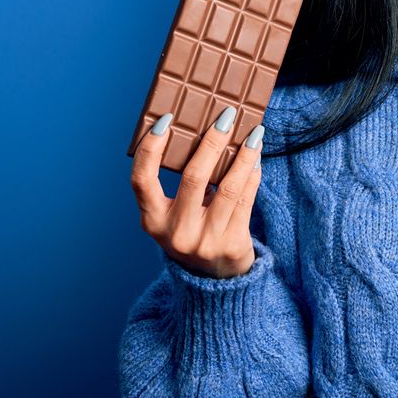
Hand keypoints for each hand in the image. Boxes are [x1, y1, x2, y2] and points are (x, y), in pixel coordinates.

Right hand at [130, 108, 263, 278]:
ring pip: (228, 187)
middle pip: (193, 177)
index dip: (151, 148)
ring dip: (244, 155)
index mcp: (152, 220)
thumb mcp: (174, 214)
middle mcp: (175, 232)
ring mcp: (204, 241)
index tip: (166, 119)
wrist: (213, 281)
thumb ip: (180, 184)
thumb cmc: (192, 232)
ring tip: (254, 133)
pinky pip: (245, 200)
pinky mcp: (231, 245)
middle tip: (226, 116)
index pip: (142, 180)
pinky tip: (256, 158)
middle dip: (212, 142)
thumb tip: (205, 132)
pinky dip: (252, 174)